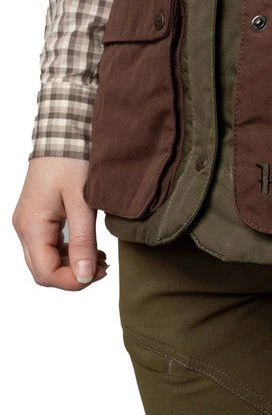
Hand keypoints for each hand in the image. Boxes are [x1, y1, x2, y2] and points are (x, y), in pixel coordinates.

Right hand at [12, 157, 107, 289]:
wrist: (64, 132)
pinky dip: (69, 251)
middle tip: (104, 268)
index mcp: (31, 226)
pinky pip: (50, 244)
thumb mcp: (83, 201)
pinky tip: (92, 248)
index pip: (44, 272)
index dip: (72, 281)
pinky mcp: (39, 215)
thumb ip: (83, 240)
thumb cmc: (72, 161)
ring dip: (72, 264)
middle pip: (43, 269)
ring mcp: (30, 221)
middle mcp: (24, 227)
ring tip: (102, 259)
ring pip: (46, 258)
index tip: (99, 275)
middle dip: (73, 275)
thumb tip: (86, 276)